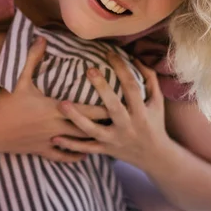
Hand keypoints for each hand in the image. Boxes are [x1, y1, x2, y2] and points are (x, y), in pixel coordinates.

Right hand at [0, 37, 109, 162]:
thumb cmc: (4, 104)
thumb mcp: (18, 80)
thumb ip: (32, 58)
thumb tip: (42, 38)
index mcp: (54, 109)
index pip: (87, 109)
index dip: (105, 107)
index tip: (120, 103)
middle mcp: (56, 127)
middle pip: (88, 128)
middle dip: (104, 125)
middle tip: (121, 120)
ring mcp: (49, 141)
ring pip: (78, 144)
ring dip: (93, 141)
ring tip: (109, 137)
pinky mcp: (41, 150)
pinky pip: (62, 156)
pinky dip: (74, 156)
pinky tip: (83, 155)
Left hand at [52, 51, 170, 168]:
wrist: (155, 157)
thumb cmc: (154, 122)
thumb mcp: (157, 101)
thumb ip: (149, 78)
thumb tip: (136, 56)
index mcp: (141, 112)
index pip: (132, 87)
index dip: (122, 69)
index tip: (109, 53)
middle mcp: (128, 127)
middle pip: (113, 107)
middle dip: (102, 89)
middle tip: (88, 70)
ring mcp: (115, 140)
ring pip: (93, 130)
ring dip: (76, 118)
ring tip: (61, 104)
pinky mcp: (105, 150)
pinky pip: (85, 148)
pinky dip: (70, 145)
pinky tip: (54, 137)